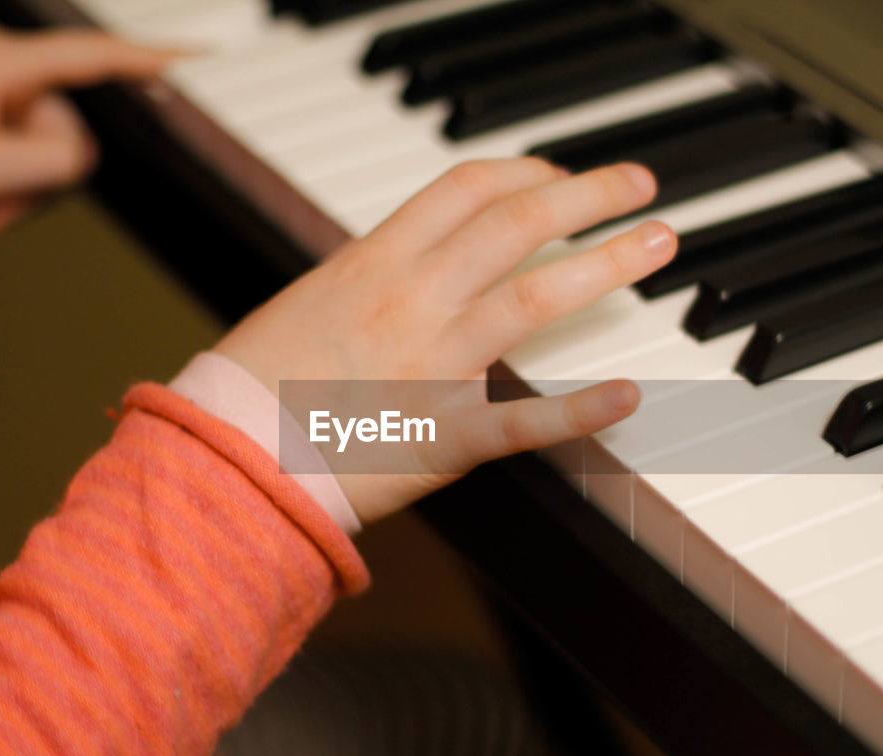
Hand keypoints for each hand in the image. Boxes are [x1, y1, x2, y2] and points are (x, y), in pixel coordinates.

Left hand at [0, 25, 177, 235]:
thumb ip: (58, 161)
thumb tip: (83, 155)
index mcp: (1, 64)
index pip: (96, 57)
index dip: (153, 61)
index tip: (202, 58)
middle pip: (71, 129)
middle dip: (41, 181)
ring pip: (49, 153)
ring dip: (19, 195)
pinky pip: (24, 159)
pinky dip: (5, 190)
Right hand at [214, 158, 676, 523]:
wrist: (226, 455)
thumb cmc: (254, 384)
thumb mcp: (310, 303)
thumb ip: (372, 280)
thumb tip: (415, 266)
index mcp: (375, 260)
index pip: (467, 189)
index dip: (525, 172)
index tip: (559, 175)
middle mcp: (413, 298)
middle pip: (519, 224)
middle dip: (589, 195)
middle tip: (636, 185)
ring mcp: (434, 364)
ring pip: (537, 296)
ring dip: (607, 263)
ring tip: (657, 244)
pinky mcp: (446, 436)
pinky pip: (525, 420)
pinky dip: (582, 410)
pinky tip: (627, 395)